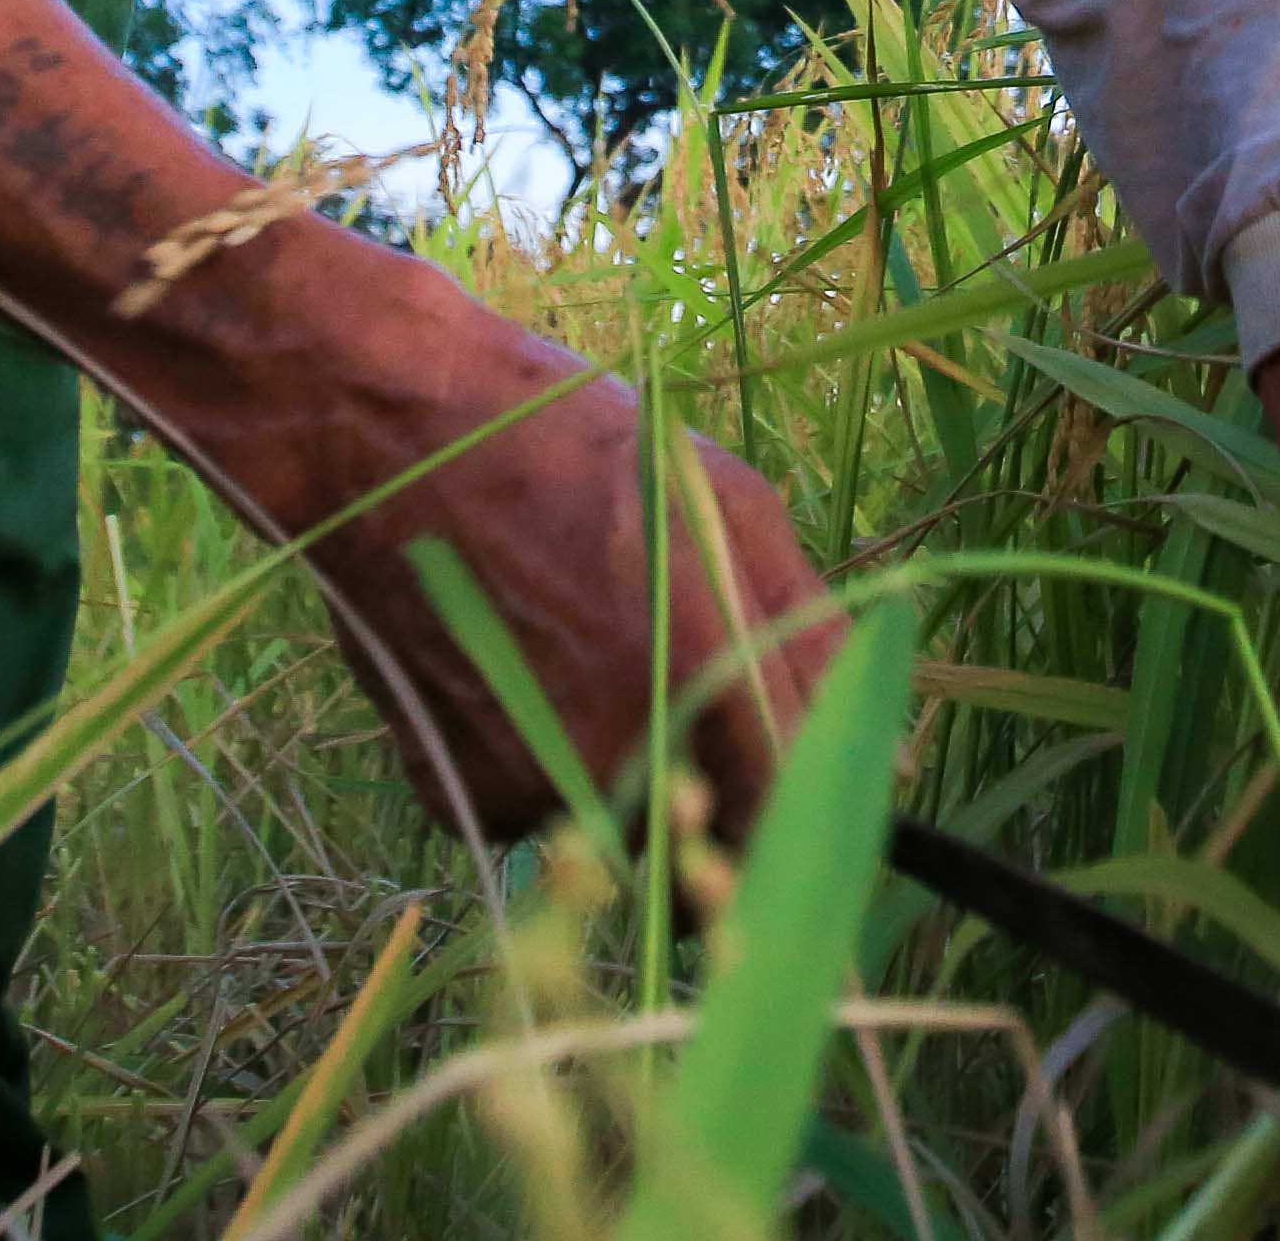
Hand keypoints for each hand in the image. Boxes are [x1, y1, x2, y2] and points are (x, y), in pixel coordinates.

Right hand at [258, 267, 852, 865]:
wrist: (391, 439)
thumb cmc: (576, 451)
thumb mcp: (728, 508)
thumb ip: (814, 637)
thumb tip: (888, 758)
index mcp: (707, 668)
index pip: (796, 815)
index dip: (812, 832)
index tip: (811, 828)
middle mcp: (627, 747)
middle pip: (714, 839)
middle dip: (714, 801)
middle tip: (669, 702)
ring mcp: (541, 782)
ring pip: (623, 828)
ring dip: (623, 774)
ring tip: (574, 654)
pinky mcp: (467, 798)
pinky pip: (538, 815)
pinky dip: (537, 764)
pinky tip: (511, 669)